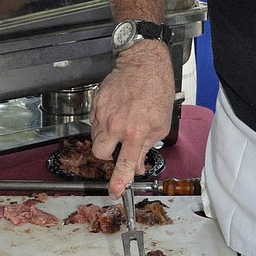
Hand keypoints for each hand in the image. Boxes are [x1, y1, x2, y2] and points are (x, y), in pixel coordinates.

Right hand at [90, 43, 174, 195]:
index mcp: (135, 132)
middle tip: (119, 148)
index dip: (118, 181)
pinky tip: (116, 113)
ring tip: (121, 125)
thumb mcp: (160, 125)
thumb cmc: (156, 91)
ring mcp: (103, 113)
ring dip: (106, 138)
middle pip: (100, 153)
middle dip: (108, 155)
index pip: (123, 164)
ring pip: (96, 137)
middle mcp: (116, 124)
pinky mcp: (96, 103)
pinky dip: (103, 123)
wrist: (144, 64)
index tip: (115, 191)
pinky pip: (94, 122)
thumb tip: (138, 167)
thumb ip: (146, 148)